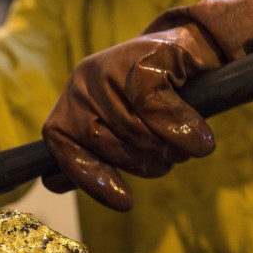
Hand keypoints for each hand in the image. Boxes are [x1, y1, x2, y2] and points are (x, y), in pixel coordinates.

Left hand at [42, 23, 219, 210]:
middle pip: (105, 144)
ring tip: (185, 145)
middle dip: (143, 161)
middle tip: (169, 158)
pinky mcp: (145, 56)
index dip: (91, 179)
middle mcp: (82, 84)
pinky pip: (156, 106)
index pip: (64, 149)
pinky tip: (201, 138)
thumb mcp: (121, 129)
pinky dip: (183, 128)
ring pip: (133, 128)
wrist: (198, 50)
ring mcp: (111, 65)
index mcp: (71, 106)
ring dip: (168, 148)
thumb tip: (51, 182)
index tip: (125, 202)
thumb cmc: (157, 101)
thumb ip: (91, 153)